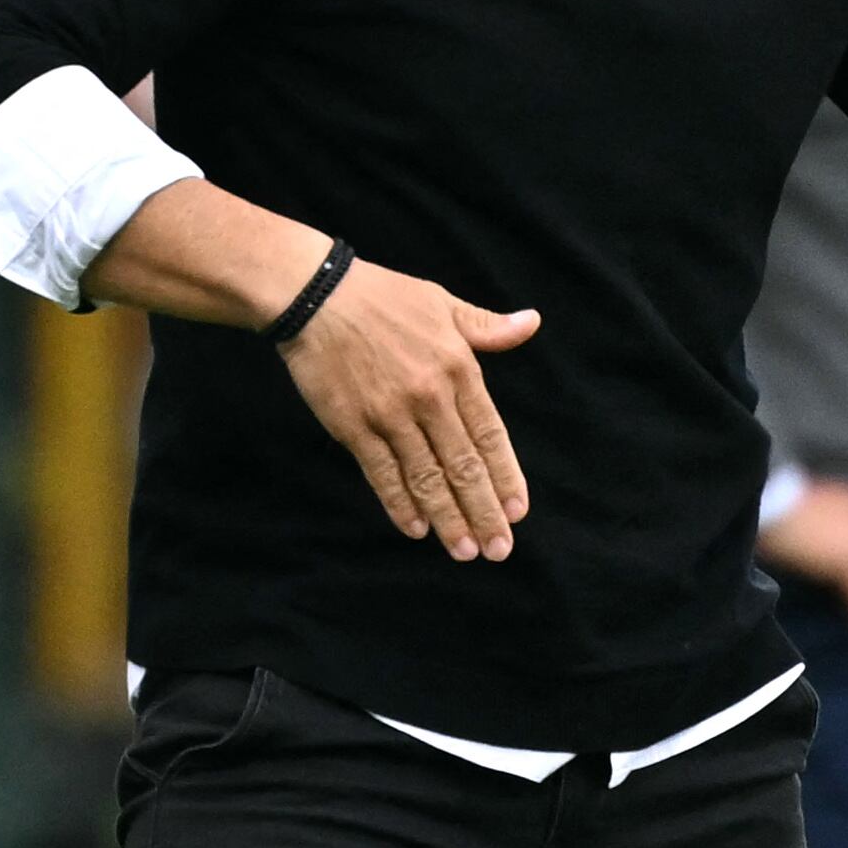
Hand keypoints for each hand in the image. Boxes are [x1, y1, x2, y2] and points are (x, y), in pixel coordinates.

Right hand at [279, 259, 538, 560]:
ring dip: (447, 519)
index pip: (489, 434)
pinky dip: (400, 503)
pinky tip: (416, 528)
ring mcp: (390, 414)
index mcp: (458, 368)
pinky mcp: (353, 426)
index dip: (505, 475)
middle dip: (483, 512)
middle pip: (463, 466)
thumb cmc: (384, 297)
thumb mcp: (443, 304)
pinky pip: (382, 473)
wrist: (317, 296)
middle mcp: (429, 397)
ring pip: (426, 478)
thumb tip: (530, 323)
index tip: (518, 510)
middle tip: (499, 549)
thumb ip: (487, 326)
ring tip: (464, 551)